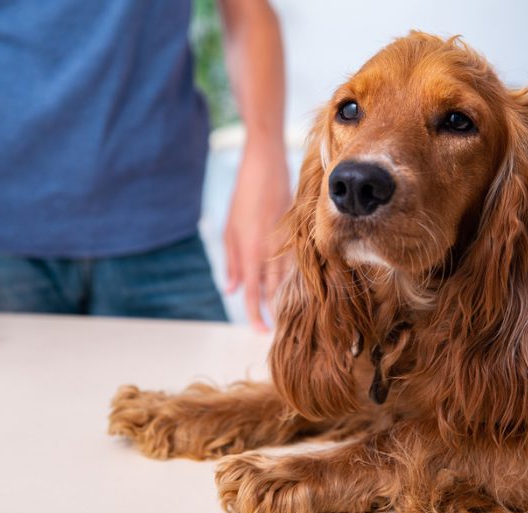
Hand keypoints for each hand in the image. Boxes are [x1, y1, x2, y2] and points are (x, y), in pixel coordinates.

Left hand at [224, 142, 291, 330]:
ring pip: (289, 279)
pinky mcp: (298, 234)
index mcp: (250, 253)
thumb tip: (231, 289)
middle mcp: (270, 252)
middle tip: (274, 329)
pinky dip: (296, 277)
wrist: (266, 166)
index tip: (259, 331)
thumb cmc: (243, 196)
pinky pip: (298, 263)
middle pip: (274, 292)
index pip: (253, 294)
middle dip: (274, 312)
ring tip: (287, 313)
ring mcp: (287, 243)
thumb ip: (231, 262)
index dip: (255, 315)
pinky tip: (297, 285)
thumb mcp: (229, 229)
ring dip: (286, 297)